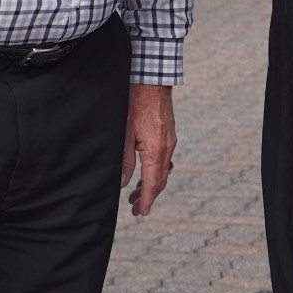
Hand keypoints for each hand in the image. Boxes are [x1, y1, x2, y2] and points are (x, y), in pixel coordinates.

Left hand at [122, 83, 176, 218]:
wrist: (151, 80)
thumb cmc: (134, 103)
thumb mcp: (123, 133)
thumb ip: (124, 160)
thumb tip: (124, 183)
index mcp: (156, 150)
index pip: (153, 184)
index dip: (146, 201)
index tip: (140, 213)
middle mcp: (167, 148)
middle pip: (160, 180)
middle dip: (148, 196)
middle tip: (136, 209)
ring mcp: (170, 140)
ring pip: (163, 170)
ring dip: (151, 183)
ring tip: (136, 193)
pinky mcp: (168, 134)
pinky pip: (164, 159)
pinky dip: (156, 170)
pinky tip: (146, 171)